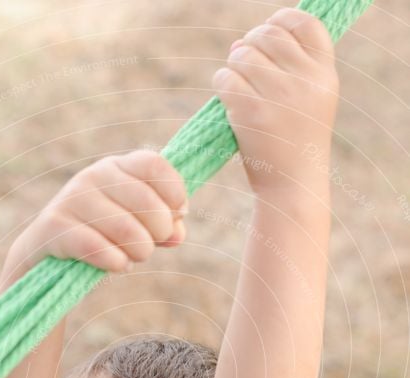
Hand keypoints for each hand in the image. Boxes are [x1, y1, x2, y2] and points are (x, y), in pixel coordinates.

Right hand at [0, 150, 187, 287]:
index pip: (153, 165)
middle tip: (150, 246)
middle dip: (159, 232)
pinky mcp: (55, 226)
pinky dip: (115, 261)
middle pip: (146, 201)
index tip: (179, 214)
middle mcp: (93, 175)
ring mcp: (72, 199)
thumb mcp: (135, 226)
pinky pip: (96, 246)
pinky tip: (119, 265)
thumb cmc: (100, 236)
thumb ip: (163, 226)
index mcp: (116, 167)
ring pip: (126, 229)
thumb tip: (177, 232)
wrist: (47, 253)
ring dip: (139, 251)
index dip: (174, 191)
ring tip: (132, 258)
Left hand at [212, 8, 338, 196]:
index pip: (305, 24)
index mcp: (324, 75)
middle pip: (267, 34)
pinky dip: (221, 84)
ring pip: (242, 54)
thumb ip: (290, 68)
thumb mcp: (310, 102)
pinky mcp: (252, 112)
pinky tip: (228, 100)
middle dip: (250, 45)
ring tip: (238, 87)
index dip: (281, 21)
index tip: (268, 33)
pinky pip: (225, 77)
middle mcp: (305, 81)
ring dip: (233, 66)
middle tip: (245, 66)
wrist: (292, 187)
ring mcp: (279, 96)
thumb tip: (240, 43)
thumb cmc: (296, 144)